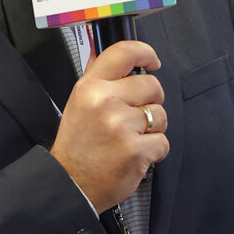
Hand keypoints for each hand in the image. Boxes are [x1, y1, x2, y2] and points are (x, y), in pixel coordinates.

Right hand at [49, 40, 169, 213]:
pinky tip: (135, 154)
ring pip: (160, 115)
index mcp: (90, 87)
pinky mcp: (136, 150)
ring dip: (152, 128)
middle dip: (150, 101)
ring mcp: (121, 126)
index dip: (146, 53)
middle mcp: (105, 103)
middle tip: (134, 117)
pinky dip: (154, 151)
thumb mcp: (78, 102)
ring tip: (131, 138)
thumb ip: (97, 76)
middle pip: (152, 85)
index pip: (124, 52)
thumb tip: (105, 50)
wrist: (70, 184)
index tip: (152, 61)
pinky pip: (163, 142)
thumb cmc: (76, 145)